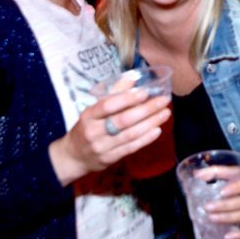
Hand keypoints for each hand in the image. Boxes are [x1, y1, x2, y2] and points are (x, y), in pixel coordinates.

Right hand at [49, 87, 170, 185]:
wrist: (74, 156)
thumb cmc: (87, 128)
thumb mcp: (93, 111)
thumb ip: (113, 95)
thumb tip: (132, 79)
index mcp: (88, 115)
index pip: (108, 105)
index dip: (127, 99)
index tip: (145, 92)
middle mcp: (93, 131)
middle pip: (123, 120)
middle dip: (146, 110)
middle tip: (163, 101)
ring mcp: (102, 147)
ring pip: (130, 134)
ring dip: (151, 123)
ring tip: (165, 113)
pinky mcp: (110, 158)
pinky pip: (131, 148)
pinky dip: (146, 139)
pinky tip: (157, 130)